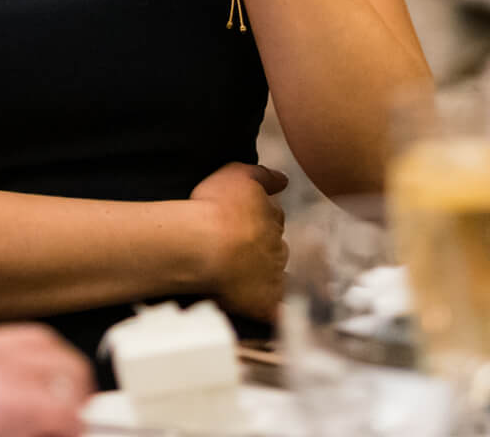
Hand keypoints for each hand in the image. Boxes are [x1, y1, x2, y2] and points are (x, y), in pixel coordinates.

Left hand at [0, 324, 91, 436]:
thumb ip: (37, 431)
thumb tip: (66, 429)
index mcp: (4, 401)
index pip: (70, 405)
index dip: (83, 424)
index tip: (81, 431)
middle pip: (64, 364)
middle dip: (77, 394)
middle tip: (76, 416)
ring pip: (39, 340)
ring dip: (54, 369)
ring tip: (55, 396)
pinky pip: (5, 337)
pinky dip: (21, 357)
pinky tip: (18, 380)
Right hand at [189, 162, 288, 323]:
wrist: (205, 247)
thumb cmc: (215, 208)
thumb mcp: (236, 175)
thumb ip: (262, 175)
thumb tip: (284, 179)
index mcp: (271, 218)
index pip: (273, 216)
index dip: (261, 217)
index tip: (248, 219)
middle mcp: (277, 247)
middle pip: (276, 246)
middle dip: (265, 247)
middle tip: (243, 249)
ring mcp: (273, 277)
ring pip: (276, 275)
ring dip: (268, 275)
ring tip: (250, 278)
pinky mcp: (265, 303)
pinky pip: (276, 310)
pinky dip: (278, 311)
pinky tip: (277, 314)